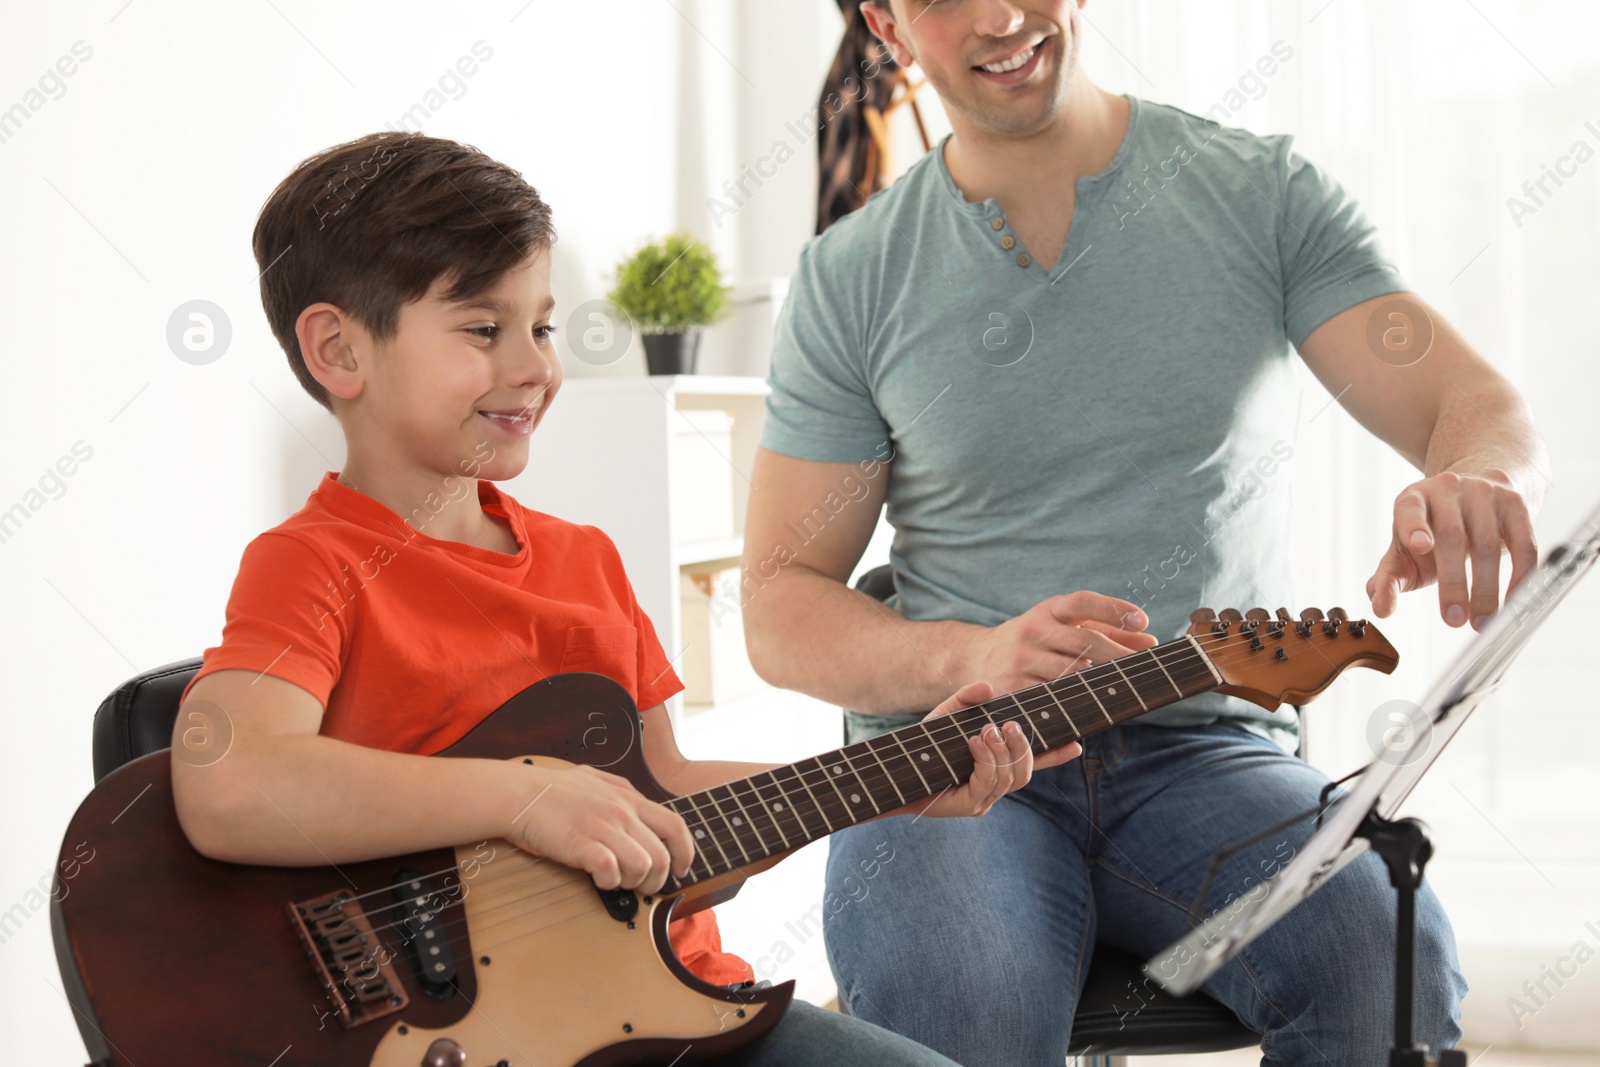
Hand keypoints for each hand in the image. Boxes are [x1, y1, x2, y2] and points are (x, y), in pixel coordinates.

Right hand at [504, 763, 694, 893]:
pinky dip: (609, 882)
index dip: (685, 852)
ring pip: (643, 865)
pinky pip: (611, 871)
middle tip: (641, 887)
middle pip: (662, 855)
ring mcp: (603, 827)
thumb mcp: (595, 779)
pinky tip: (598, 878)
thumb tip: (638, 801)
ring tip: (617, 881)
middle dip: (657, 879)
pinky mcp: (582, 844)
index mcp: (628, 798)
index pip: (675, 826)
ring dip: (633, 882)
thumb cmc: (552, 789)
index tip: (682, 869)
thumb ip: (620, 790)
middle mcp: (622, 812)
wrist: (519, 794)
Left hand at [909, 681, 1081, 818]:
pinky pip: (990, 783)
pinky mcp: (971, 805)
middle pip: (1027, 769)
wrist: (897, 768)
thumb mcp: (948, 714)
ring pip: (1012, 777)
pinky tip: (974, 744)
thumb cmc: (925, 743)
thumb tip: (989, 688)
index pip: (1036, 759)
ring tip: (986, 732)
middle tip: (1010, 725)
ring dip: (1002, 751)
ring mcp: (986, 797)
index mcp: (998, 762)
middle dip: (1024, 746)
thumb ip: (968, 699)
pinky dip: (986, 761)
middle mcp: (997, 782)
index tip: (1077, 743)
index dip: (1056, 753)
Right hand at [965, 591, 1158, 696]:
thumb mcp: (1062, 627)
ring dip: (1096, 682)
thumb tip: (1149, 640)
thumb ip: (1106, 631)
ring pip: (1070, 673)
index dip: (1114, 609)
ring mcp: (1020, 659)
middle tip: (1142, 667)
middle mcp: (1032, 630)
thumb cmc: (1034, 642)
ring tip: (1117, 688)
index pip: (1083, 602)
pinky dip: (1072, 702)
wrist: (975, 658)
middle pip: (1083, 641)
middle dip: (1118, 654)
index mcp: (1048, 611)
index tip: (1143, 620)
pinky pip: (1051, 697)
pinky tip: (1088, 707)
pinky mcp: (1011, 686)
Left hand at [1366, 470, 1537, 629]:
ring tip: (1480, 622)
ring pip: (1487, 543)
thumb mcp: (1404, 553)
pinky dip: (1520, 576)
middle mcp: (1447, 489)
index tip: (1419, 546)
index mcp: (1412, 499)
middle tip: (1453, 620)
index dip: (1414, 526)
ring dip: (1485, 589)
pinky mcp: (1515, 505)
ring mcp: (1484, 493)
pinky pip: (1523, 544)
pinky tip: (1512, 603)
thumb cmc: (1431, 535)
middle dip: (1453, 583)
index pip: (1410, 510)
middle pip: (1451, 536)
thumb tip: (1379, 608)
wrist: (1474, 498)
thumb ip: (1389, 580)